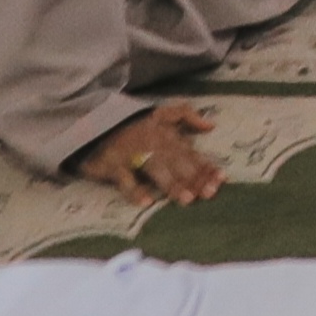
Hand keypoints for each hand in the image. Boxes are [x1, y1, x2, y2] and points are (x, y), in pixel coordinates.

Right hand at [70, 101, 223, 205]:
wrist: (93, 123)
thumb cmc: (132, 125)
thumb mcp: (160, 113)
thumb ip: (185, 115)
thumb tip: (211, 125)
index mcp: (166, 134)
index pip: (191, 152)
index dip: (206, 166)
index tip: (222, 180)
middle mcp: (153, 143)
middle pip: (178, 162)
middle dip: (195, 177)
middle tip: (210, 193)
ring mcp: (132, 153)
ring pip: (156, 169)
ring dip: (172, 184)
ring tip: (187, 199)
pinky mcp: (113, 164)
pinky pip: (125, 179)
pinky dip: (134, 190)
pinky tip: (146, 202)